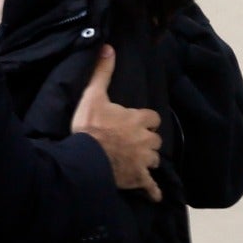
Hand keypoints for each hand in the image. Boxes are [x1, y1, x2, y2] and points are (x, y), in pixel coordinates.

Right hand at [70, 45, 162, 202]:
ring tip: (137, 162)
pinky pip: (151, 186)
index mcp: (138, 119)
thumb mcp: (93, 95)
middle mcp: (146, 140)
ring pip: (154, 160)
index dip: (145, 120)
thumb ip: (103, 73)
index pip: (152, 118)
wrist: (87, 156)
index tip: (136, 122)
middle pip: (155, 140)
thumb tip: (108, 47)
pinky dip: (153, 191)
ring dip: (147, 160)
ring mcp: (144, 160)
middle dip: (147, 141)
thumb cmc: (90, 126)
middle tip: (133, 142)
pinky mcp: (139, 178)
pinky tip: (155, 195)